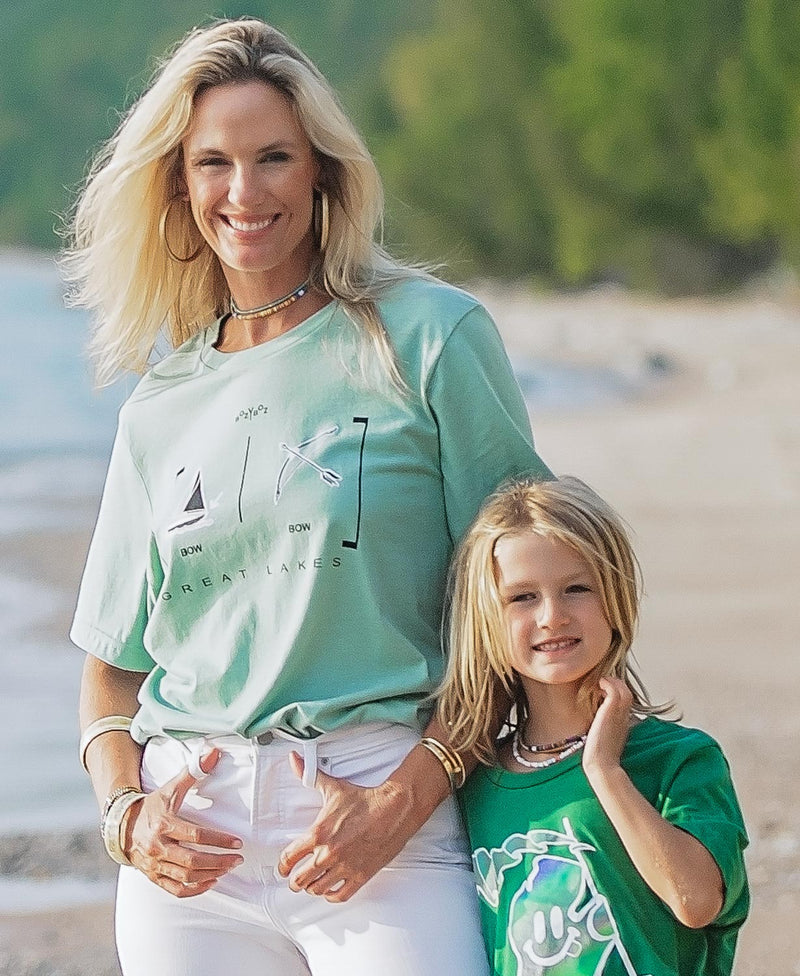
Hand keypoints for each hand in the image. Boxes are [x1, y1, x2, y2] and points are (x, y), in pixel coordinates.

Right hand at [123, 749, 243, 897]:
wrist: (121, 825)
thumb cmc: (152, 805)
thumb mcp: (170, 787)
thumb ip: (193, 771)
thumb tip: (214, 753)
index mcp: (163, 824)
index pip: (196, 835)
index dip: (218, 840)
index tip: (237, 842)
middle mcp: (158, 847)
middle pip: (192, 860)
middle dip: (218, 861)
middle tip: (237, 860)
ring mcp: (154, 864)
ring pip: (185, 876)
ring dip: (209, 875)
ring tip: (228, 869)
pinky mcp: (152, 876)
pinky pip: (174, 889)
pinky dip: (193, 890)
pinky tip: (211, 882)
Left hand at [277, 751, 415, 902]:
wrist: (394, 808)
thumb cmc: (364, 799)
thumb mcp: (333, 787)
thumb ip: (309, 775)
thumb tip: (293, 759)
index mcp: (318, 834)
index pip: (288, 859)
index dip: (282, 865)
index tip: (283, 867)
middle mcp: (329, 854)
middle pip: (299, 881)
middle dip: (295, 880)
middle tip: (296, 877)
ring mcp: (345, 867)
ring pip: (317, 890)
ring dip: (312, 888)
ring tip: (312, 882)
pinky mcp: (361, 876)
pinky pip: (339, 895)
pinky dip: (331, 894)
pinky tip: (330, 888)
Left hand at [582, 677, 632, 778]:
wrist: (602, 764)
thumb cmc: (601, 757)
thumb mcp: (604, 739)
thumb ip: (603, 728)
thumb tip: (593, 724)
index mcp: (622, 723)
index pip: (625, 702)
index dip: (616, 693)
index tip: (604, 691)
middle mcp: (623, 717)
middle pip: (627, 692)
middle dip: (615, 684)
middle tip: (603, 682)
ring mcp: (619, 713)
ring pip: (623, 688)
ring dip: (612, 682)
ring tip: (601, 682)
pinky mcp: (611, 710)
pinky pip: (614, 689)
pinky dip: (607, 683)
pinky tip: (599, 684)